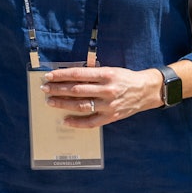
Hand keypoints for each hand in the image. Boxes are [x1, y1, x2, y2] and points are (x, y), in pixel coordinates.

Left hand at [41, 65, 162, 126]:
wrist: (147, 91)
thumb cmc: (125, 78)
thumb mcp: (110, 70)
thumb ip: (92, 73)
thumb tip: (69, 76)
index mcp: (106, 75)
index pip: (78, 75)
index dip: (61, 75)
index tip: (48, 76)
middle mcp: (107, 90)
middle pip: (77, 90)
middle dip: (58, 89)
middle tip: (45, 89)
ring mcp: (109, 105)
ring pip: (81, 105)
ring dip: (63, 104)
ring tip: (50, 102)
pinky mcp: (111, 117)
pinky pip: (91, 122)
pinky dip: (77, 122)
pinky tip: (65, 120)